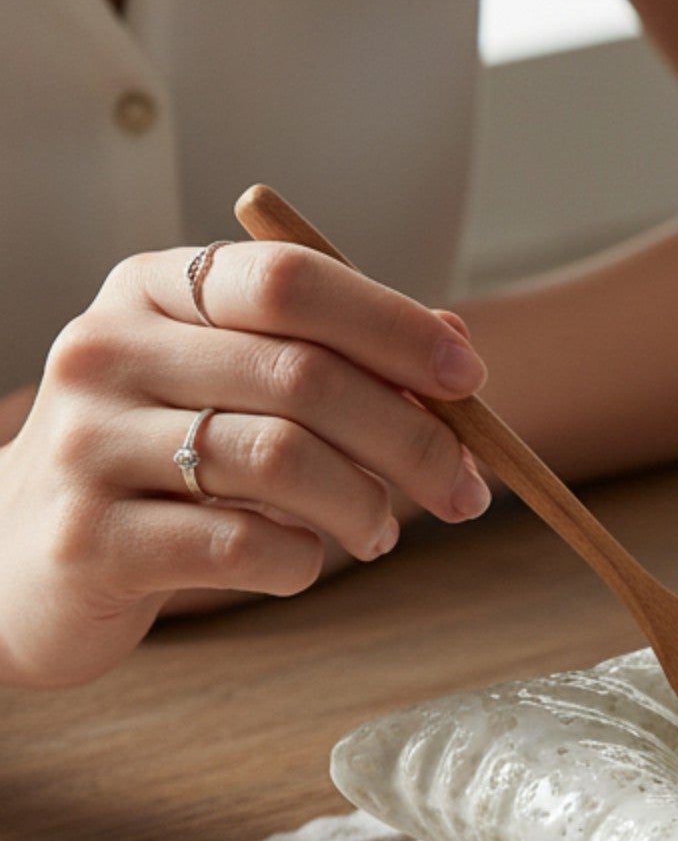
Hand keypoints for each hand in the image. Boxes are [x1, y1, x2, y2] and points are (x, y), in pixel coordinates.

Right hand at [0, 242, 492, 687]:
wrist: (18, 559)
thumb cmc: (160, 461)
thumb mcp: (236, 386)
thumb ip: (341, 358)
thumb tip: (460, 349)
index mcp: (152, 291)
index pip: (289, 279)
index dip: (394, 326)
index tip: (470, 382)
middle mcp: (109, 351)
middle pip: (303, 376)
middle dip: (414, 440)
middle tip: (466, 489)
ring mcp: (89, 443)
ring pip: (282, 460)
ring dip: (366, 505)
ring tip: (381, 531)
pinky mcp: (91, 538)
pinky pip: (242, 545)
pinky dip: (302, 560)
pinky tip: (302, 561)